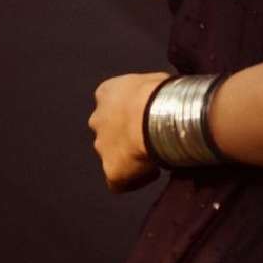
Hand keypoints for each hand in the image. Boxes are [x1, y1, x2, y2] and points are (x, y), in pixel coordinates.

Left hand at [87, 71, 172, 193]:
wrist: (155, 119)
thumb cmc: (160, 94)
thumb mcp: (158, 80)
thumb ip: (151, 90)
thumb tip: (164, 97)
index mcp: (107, 93)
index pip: (113, 103)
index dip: (131, 112)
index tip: (147, 117)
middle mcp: (97, 119)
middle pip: (108, 130)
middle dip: (124, 136)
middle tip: (148, 138)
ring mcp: (102, 147)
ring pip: (112, 155)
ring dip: (128, 157)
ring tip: (153, 156)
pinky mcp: (111, 171)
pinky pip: (120, 181)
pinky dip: (134, 180)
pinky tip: (153, 174)